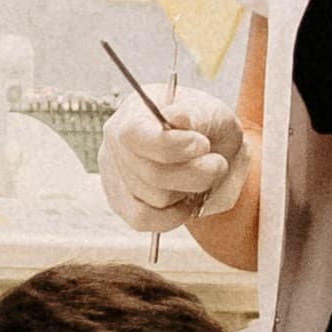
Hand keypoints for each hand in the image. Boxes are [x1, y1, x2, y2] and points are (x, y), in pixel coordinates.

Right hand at [100, 81, 252, 233]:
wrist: (207, 148)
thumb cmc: (207, 127)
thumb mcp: (212, 114)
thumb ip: (196, 116)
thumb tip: (177, 116)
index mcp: (134, 111)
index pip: (135, 135)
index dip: (170, 146)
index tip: (203, 145)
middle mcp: (115, 142)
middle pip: (151, 173)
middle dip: (195, 174)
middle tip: (218, 164)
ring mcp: (113, 173)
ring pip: (154, 199)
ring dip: (187, 192)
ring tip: (199, 176)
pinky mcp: (119, 201)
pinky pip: (142, 220)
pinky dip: (172, 216)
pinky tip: (187, 201)